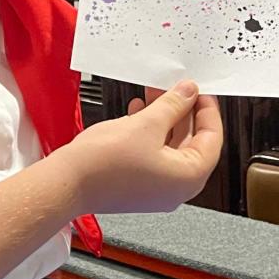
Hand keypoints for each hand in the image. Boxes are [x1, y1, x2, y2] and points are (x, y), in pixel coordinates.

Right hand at [63, 83, 222, 214]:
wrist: (67, 183)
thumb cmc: (103, 164)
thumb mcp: (147, 124)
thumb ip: (173, 105)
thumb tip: (188, 93)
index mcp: (188, 178)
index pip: (212, 137)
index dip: (206, 109)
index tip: (199, 91)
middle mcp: (176, 189)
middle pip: (191, 142)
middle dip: (182, 111)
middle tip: (176, 89)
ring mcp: (156, 190)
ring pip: (169, 147)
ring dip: (163, 119)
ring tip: (154, 95)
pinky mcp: (137, 186)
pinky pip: (152, 155)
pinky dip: (149, 133)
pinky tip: (138, 113)